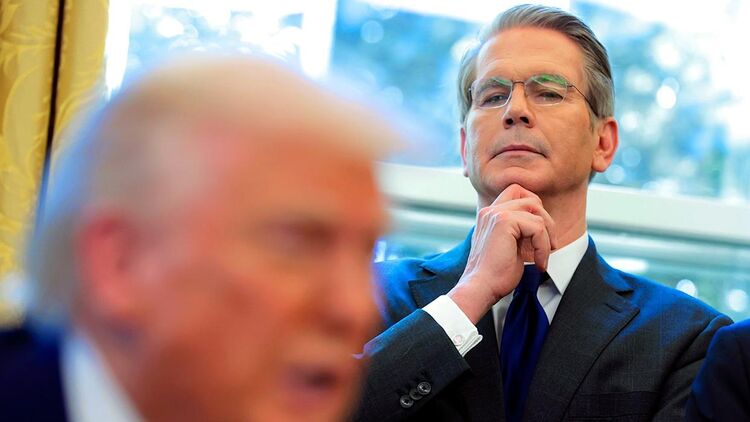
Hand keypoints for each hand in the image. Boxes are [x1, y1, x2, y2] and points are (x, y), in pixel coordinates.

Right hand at [447, 184, 556, 323]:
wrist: (480, 288)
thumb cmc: (494, 274)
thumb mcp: (508, 246)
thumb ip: (517, 232)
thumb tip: (539, 227)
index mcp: (489, 215)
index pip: (516, 193)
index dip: (534, 208)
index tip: (540, 233)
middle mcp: (491, 211)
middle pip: (530, 198)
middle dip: (546, 220)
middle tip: (549, 244)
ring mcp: (496, 214)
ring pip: (537, 213)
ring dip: (546, 237)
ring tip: (543, 256)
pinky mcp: (504, 222)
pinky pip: (537, 227)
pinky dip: (543, 247)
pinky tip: (538, 263)